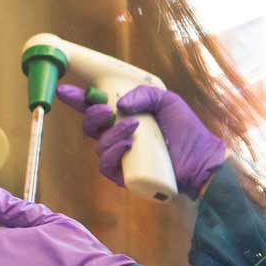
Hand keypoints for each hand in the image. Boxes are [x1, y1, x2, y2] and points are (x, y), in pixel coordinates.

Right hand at [57, 83, 226, 195]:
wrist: (202, 160)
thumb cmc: (187, 131)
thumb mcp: (167, 101)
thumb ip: (145, 94)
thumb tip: (119, 104)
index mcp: (126, 117)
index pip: (95, 107)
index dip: (77, 99)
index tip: (64, 89)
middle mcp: (119, 136)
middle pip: (90, 126)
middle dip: (92, 115)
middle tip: (105, 109)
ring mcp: (121, 157)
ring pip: (98, 145)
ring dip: (111, 134)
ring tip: (133, 128)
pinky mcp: (125, 175)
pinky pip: (106, 165)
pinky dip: (114, 153)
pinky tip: (128, 145)